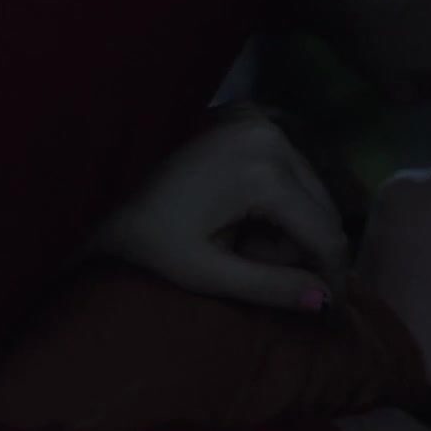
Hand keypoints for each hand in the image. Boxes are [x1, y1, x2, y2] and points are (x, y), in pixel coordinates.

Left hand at [90, 106, 349, 311]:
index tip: (327, 312)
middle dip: (297, 249)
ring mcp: (260, 121)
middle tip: (246, 264)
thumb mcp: (208, 273)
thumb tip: (326, 302)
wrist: (99, 193)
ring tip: (236, 241)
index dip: (331, 278)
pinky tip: (237, 214)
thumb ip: (270, 287)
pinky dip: (276, 200)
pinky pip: (290, 170)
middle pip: (322, 211)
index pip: (324, 233)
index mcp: (262, 171)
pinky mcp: (251, 118)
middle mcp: (270, 135)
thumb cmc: (148, 240)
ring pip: (311, 191)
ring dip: (287, 226)